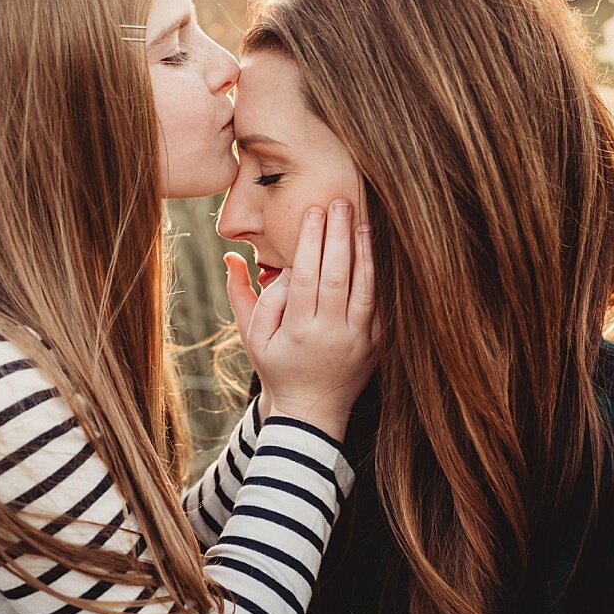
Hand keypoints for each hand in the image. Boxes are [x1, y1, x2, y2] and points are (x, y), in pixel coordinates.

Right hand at [223, 199, 375, 440]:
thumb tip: (233, 257)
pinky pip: (379, 301)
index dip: (310, 241)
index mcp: (298, 330)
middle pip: (337, 275)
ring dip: (363, 249)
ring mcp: (358, 338)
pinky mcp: (376, 341)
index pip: (306, 276)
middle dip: (338, 235)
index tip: (312, 212)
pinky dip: (377, 273)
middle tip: (339, 202)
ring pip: (364, 285)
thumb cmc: (278, 367)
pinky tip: (373, 248)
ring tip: (359, 218)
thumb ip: (243, 295)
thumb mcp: (252, 337)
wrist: (312, 410)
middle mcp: (331, 333)